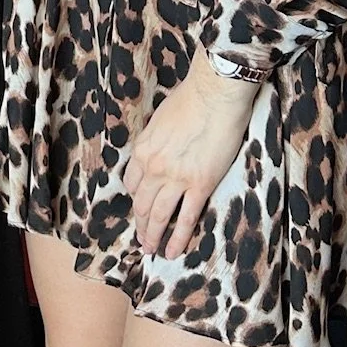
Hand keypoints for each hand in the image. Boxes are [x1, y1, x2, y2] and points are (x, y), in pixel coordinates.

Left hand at [124, 56, 258, 259]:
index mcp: (142, 150)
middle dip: (141, 225)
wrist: (214, 95)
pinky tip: (174, 251)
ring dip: (154, 236)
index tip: (140, 208)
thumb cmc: (190, 98)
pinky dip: (178, 238)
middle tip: (142, 240)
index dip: (135, 199)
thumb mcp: (160, 120)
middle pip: (142, 204)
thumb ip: (156, 141)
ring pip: (159, 216)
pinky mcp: (199, 185)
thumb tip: (161, 150)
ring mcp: (176, 179)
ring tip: (152, 250)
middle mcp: (153, 168)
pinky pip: (186, 219)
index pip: (132, 184)